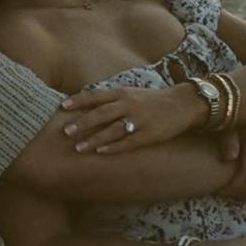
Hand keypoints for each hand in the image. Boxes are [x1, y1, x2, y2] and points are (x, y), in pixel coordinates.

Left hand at [60, 85, 198, 153]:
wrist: (182, 104)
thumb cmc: (152, 100)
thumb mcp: (132, 93)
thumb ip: (112, 100)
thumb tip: (88, 106)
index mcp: (123, 93)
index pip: (96, 95)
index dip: (79, 100)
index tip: (63, 106)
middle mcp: (129, 104)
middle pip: (101, 114)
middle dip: (82, 123)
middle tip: (65, 132)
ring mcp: (139, 120)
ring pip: (112, 130)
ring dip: (94, 139)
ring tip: (78, 147)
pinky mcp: (149, 134)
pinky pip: (128, 142)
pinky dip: (113, 147)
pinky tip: (101, 152)